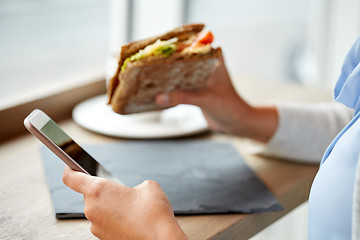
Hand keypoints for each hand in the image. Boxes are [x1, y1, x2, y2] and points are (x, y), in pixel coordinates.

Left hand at [62, 166, 186, 239]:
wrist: (160, 239)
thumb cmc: (153, 214)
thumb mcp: (148, 186)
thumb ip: (134, 185)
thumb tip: (134, 193)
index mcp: (98, 190)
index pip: (72, 178)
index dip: (70, 169)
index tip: (70, 166)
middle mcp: (92, 209)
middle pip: (90, 194)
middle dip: (105, 192)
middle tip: (122, 193)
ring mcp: (96, 226)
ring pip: (98, 209)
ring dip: (110, 207)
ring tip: (130, 209)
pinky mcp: (103, 238)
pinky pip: (104, 222)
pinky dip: (114, 219)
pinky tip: (130, 219)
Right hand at [156, 56, 277, 141]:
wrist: (236, 123)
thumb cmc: (228, 107)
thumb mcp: (206, 100)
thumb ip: (183, 97)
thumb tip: (158, 97)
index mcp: (212, 58)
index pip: (188, 47)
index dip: (170, 48)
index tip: (152, 52)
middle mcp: (205, 63)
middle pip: (179, 59)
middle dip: (163, 63)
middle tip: (143, 66)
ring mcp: (199, 75)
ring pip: (177, 72)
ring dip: (164, 76)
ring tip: (144, 78)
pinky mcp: (194, 87)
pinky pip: (178, 85)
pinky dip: (168, 88)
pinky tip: (154, 91)